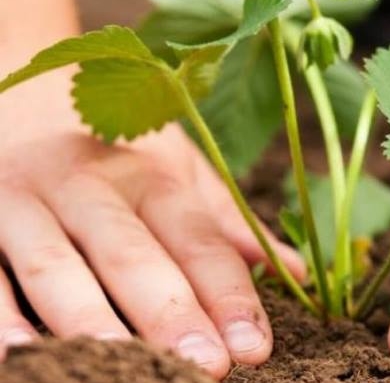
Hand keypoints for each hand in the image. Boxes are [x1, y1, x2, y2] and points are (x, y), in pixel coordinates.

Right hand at [0, 121, 303, 378]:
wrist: (26, 98)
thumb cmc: (117, 147)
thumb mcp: (178, 170)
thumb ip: (226, 223)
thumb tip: (295, 271)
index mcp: (151, 175)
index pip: (197, 238)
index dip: (228, 293)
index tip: (255, 346)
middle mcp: (90, 185)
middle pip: (132, 253)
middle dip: (169, 311)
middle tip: (209, 367)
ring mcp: (26, 201)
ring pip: (57, 265)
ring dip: (88, 318)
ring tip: (122, 367)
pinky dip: (0, 315)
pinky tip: (21, 357)